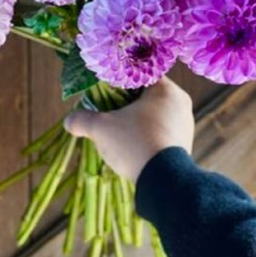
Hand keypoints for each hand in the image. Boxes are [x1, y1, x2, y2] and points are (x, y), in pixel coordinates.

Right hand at [63, 77, 193, 181]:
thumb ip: (82, 120)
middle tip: (108, 111)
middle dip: (126, 103)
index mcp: (166, 90)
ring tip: (118, 131)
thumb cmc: (134, 143)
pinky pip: (161, 132)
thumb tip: (69, 121)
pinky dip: (146, 135)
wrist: (163, 181)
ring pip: (155, 115)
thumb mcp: (101, 128)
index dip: (119, 81)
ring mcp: (186, 125)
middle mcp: (181, 104)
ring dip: (136, 121)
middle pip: (147, 96)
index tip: (104, 90)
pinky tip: (132, 146)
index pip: (140, 75)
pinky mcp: (185, 145)